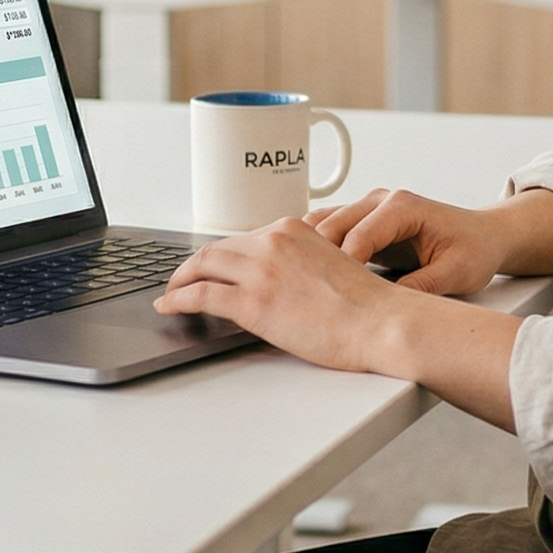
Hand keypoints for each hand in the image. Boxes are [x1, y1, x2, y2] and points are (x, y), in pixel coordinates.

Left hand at [155, 218, 405, 374]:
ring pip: (202, 266)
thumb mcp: (331, 264)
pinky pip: (201, 295)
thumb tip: (280, 279)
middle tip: (180, 280)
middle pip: (216, 249)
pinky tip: (170, 306)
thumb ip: (301, 262)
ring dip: (179, 280)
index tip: (210, 266)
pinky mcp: (254, 303)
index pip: (242, 238)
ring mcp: (261, 271)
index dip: (221, 255)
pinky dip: (178, 299)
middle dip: (192, 265)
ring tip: (170, 294)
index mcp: (293, 230)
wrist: (382, 323)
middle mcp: (273, 242)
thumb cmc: (367, 305)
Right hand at [305, 188, 512, 296]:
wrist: (484, 236)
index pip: (359, 234)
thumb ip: (423, 286)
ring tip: (304, 287)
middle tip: (310, 295)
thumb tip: (390, 308)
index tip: (334, 295)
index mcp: (403, 206)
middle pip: (331, 225)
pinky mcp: (362, 223)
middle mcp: (380, 201)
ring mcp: (367, 209)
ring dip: (310, 254)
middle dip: (317, 260)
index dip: (343, 267)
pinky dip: (314, 251)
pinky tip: (310, 277)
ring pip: (322, 224)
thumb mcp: (456, 273)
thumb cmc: (474, 249)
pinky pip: (328, 231)